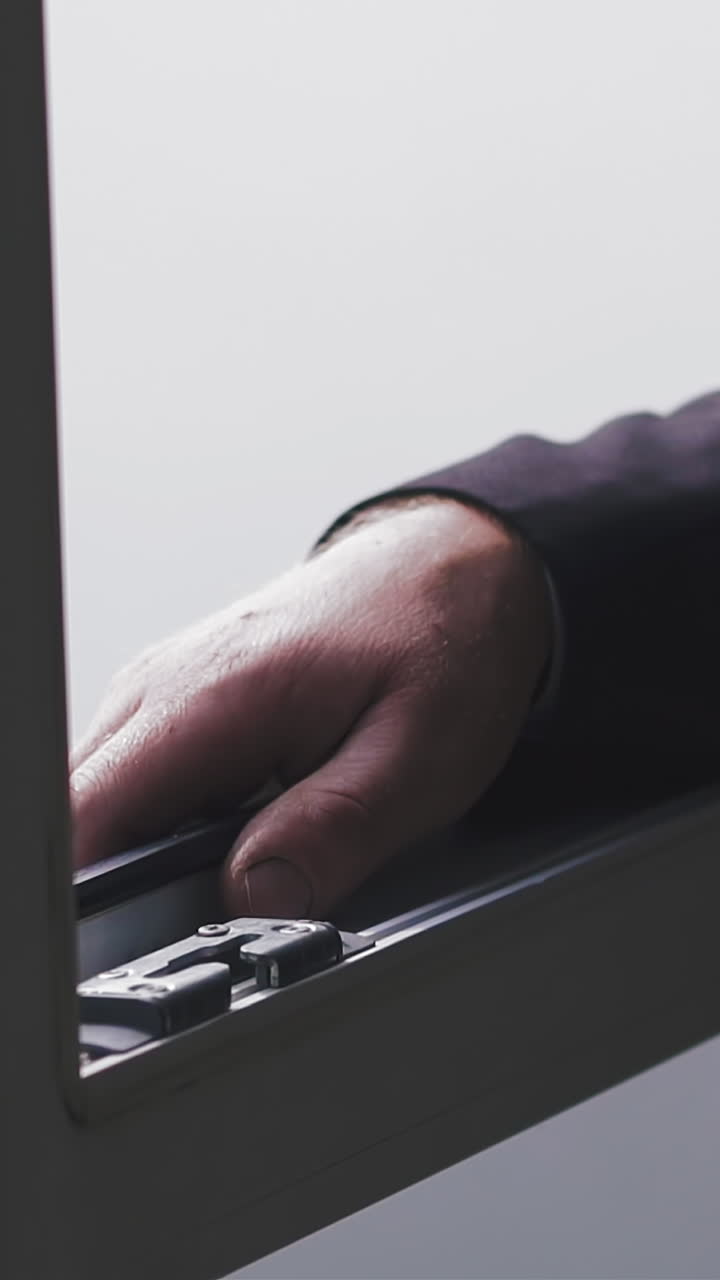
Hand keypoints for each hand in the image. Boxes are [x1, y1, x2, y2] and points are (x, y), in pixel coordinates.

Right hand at [70, 497, 551, 917]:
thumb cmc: (444, 640)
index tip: (134, 951)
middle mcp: (167, 684)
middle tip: (210, 926)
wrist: (454, 568)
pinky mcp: (183, 702)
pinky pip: (142, 782)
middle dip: (122, 890)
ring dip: (150, 858)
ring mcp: (167, 689)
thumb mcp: (419, 755)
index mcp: (212, 695)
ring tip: (238, 872)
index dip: (89, 901)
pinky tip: (239, 834)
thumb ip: (332, 832)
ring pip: (108, 803)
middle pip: (83, 816)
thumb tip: (253, 900)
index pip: (85, 814)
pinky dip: (173, 826)